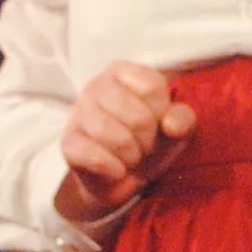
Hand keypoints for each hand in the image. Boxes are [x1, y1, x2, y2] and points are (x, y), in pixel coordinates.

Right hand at [56, 61, 195, 222]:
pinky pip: (91, 154)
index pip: (152, 87)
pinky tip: (117, 170)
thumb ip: (183, 119)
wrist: (121, 178)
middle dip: (148, 140)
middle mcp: (97, 86)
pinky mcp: (69, 142)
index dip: (162, 113)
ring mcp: (78, 113)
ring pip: (110, 133)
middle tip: (144, 146)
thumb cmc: (148, 142)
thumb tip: (171, 125)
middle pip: (136, 115)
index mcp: (124, 73)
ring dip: (131, 155)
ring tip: (131, 157)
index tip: (158, 124)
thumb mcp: (174, 129)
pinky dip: (113, 168)